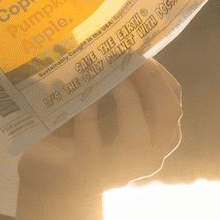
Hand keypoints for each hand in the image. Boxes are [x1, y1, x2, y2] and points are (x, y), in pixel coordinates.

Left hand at [16, 59, 182, 197]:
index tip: (140, 53)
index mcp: (153, 140)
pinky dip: (89, 120)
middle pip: (167, 125)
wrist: (47, 170)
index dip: (160, 79)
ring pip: (137, 141)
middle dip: (153, 87)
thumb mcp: (105, 105)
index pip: (172, 108)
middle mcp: (144, 160)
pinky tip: (82, 102)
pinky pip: (92, 148)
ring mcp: (116, 172)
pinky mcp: (85, 175)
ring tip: (113, 81)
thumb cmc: (78, 131)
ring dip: (128, 104)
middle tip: (134, 62)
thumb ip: (120, 82)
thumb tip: (123, 43)